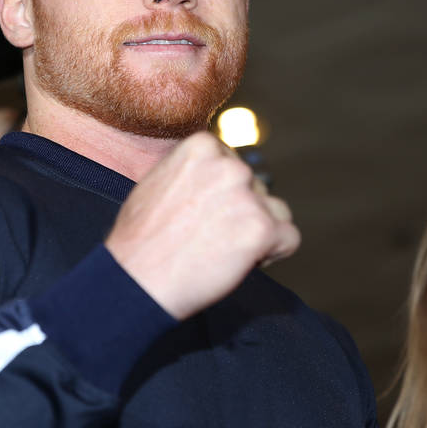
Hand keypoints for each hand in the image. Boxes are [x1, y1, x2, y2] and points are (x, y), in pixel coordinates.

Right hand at [105, 132, 299, 319]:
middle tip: (210, 238)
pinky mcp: (262, 229)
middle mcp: (230, 165)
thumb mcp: (158, 181)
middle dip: (241, 213)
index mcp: (202, 146)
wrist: (136, 281)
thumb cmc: (140, 239)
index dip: (223, 194)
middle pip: (256, 188)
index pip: (234, 165)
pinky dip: (272, 254)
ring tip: (223, 252)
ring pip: (277, 212)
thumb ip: (193, 170)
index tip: (203, 215)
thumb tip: (218, 168)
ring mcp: (248, 197)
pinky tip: (241, 263)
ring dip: (258, 231)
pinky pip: (290, 239)